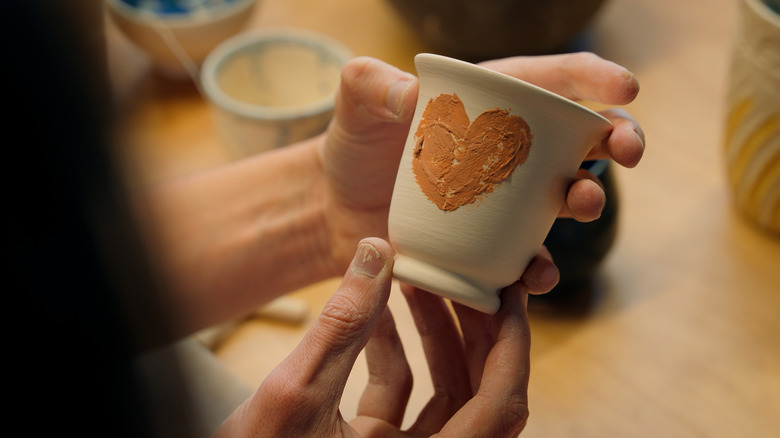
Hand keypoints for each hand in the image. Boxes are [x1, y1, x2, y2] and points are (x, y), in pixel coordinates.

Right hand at [213, 237, 532, 436]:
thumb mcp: (294, 393)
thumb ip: (340, 325)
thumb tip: (377, 252)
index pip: (500, 406)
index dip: (513, 346)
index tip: (510, 291)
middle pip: (479, 394)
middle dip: (474, 330)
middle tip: (466, 274)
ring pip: (442, 393)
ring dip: (432, 335)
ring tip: (413, 280)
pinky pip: (399, 398)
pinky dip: (391, 352)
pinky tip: (371, 311)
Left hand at [320, 54, 643, 290]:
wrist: (337, 208)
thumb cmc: (353, 145)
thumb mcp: (355, 103)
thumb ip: (370, 84)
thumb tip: (410, 97)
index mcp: (491, 101)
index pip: (555, 81)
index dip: (597, 79)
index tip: (627, 87)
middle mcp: (511, 147)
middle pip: (581, 137)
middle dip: (619, 138)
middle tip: (627, 150)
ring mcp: (506, 198)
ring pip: (566, 197)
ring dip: (587, 200)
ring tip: (582, 204)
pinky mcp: (491, 242)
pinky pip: (527, 256)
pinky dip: (538, 268)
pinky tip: (534, 274)